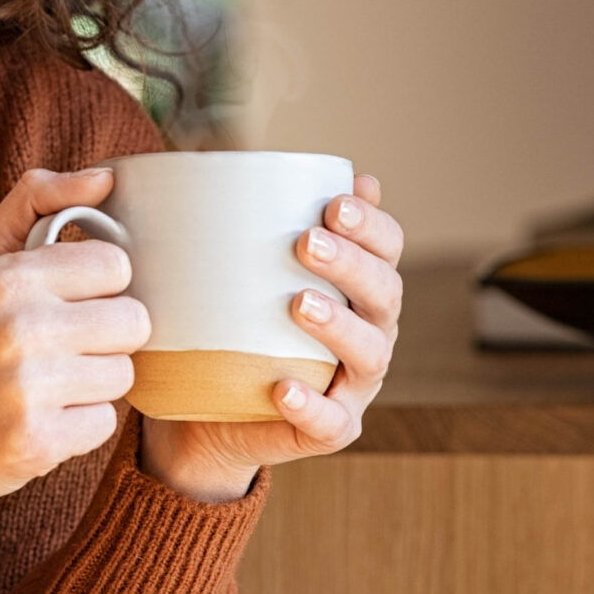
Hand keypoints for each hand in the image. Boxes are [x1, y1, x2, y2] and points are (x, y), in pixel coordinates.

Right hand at [0, 167, 150, 585]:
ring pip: (123, 375)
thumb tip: (106, 177)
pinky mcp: (38, 442)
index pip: (115, 265)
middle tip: (61, 349)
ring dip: (93, 384)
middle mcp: (18, 327)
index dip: (98, 287)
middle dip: (104, 338)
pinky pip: (105, 424)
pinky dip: (79, 427)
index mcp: (7, 277)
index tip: (68, 302)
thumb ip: (36, 202)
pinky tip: (40, 420)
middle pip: (132, 322)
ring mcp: (28, 388)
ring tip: (46, 386)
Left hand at [138, 174, 404, 503]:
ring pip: (369, 355)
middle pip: (385, 294)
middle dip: (352, 264)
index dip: (372, 226)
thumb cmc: (231, 326)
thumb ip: (255, 224)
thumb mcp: (238, 272)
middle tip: (306, 242)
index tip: (333, 203)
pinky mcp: (329, 429)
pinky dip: (311, 404)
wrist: (207, 413)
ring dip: (339, 327)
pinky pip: (331, 422)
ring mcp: (353, 385)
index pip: (386, 249)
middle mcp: (369, 332)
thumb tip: (253, 163)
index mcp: (358, 288)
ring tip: (299, 304)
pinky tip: (285, 387)